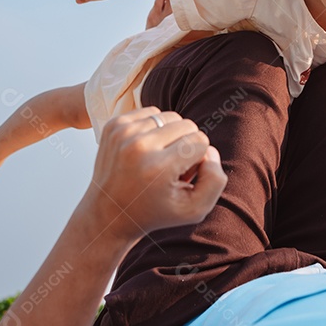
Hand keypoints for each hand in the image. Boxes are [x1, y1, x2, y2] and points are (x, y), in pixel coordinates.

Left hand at [83, 107, 226, 241]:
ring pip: (170, 117)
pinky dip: (155, 128)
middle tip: (172, 168)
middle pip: (187, 125)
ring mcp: (123, 133)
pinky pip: (151, 112)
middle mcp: (138, 146)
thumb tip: (210, 149)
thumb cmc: (155, 211)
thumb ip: (215, 180)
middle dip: (187, 145)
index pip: (200, 141)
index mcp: (157, 168)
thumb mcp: (194, 210)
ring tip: (160, 159)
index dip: (198, 159)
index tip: (183, 176)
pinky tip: (147, 149)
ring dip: (171, 136)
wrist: (110, 212)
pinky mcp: (114, 125)